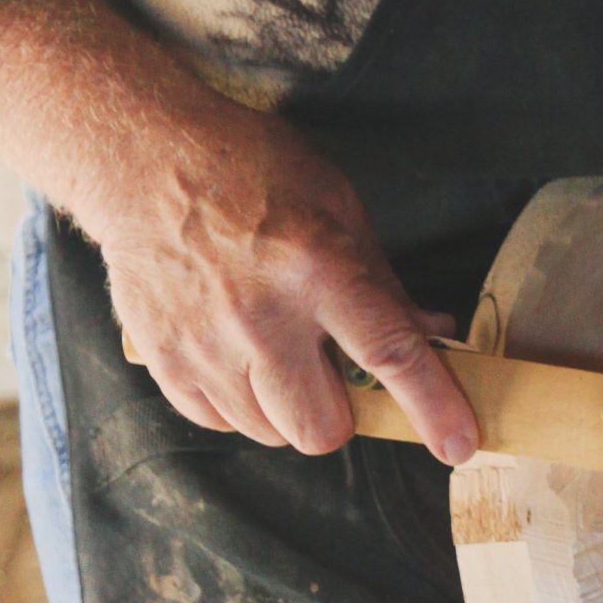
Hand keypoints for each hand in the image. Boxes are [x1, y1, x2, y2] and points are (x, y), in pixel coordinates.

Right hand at [97, 119, 477, 461]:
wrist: (143, 159)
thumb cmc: (248, 171)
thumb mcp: (336, 205)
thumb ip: (383, 281)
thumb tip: (433, 332)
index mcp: (317, 270)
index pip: (390, 354)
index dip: (433, 407)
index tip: (459, 444)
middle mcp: (261, 318)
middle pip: (322, 428)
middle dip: (338, 411)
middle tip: (327, 368)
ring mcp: (206, 345)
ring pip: (271, 433)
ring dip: (286, 408)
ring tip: (274, 351)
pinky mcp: (164, 359)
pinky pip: (219, 422)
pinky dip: (237, 403)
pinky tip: (235, 356)